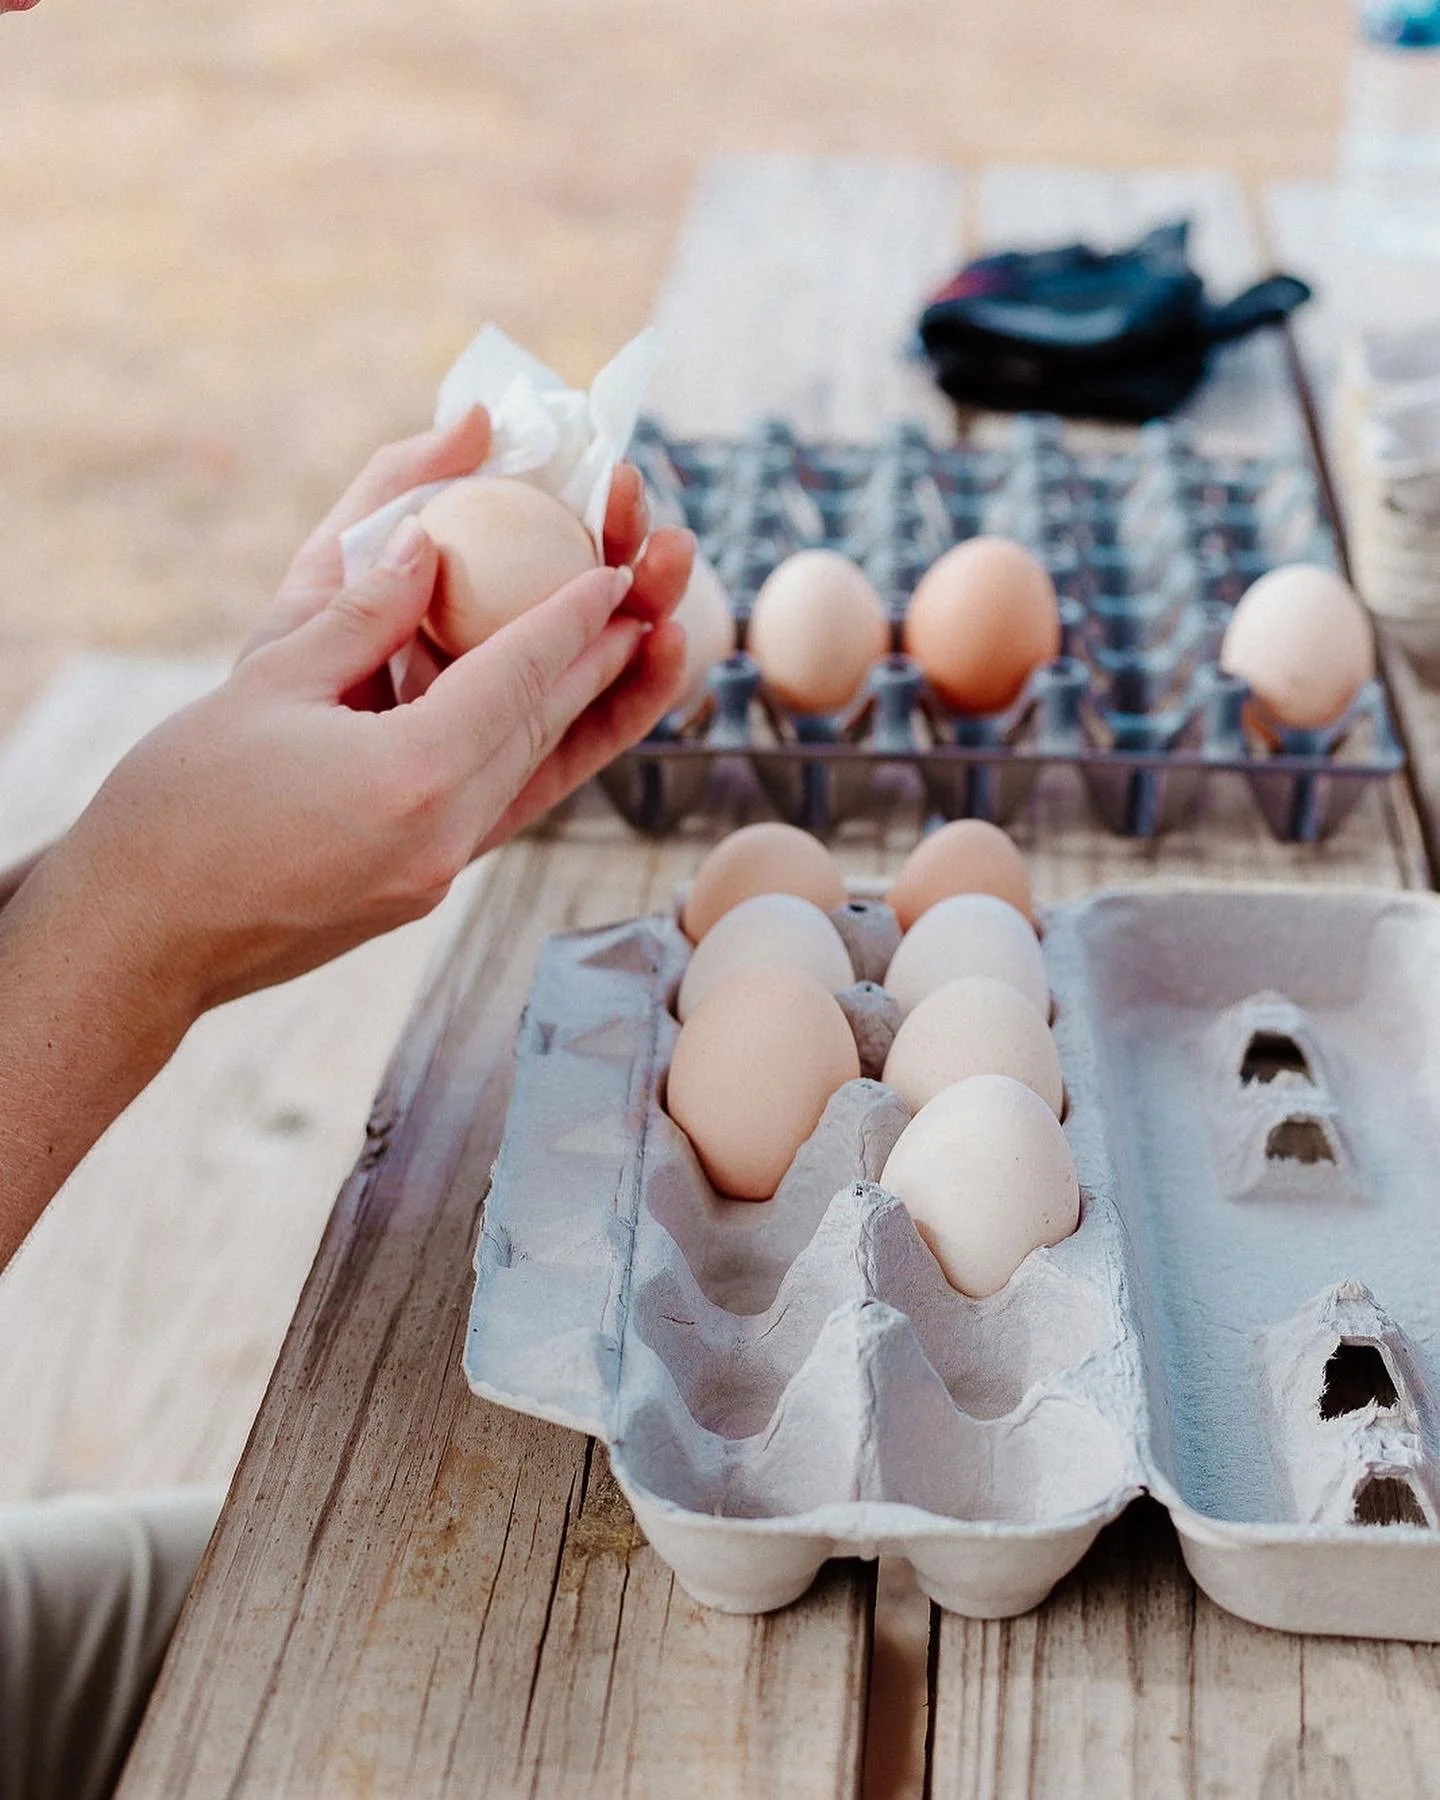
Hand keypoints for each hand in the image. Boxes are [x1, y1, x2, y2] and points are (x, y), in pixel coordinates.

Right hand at [0, 433, 691, 1264]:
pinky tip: (558, 715)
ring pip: (539, 774)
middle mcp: (447, 837)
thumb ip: (361, 613)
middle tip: (651, 598)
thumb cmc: (180, 806)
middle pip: (550, 729)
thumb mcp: (268, 682)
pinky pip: (503, 805)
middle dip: (607, 658)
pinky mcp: (424, 889)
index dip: (573, 616)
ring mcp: (441, 874)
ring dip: (591, 710)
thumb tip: (429, 550)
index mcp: (411, 779)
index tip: (613, 570)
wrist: (142, 935)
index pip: (520, 678)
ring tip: (638, 654)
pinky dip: (537, 752)